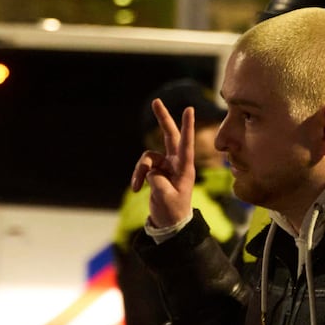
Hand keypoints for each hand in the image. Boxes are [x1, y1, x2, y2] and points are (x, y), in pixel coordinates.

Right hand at [130, 101, 195, 229]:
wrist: (170, 223)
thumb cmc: (173, 211)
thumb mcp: (166, 198)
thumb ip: (157, 181)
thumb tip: (149, 170)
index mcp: (185, 168)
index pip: (187, 143)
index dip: (187, 126)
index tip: (189, 109)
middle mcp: (176, 163)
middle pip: (169, 135)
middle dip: (163, 119)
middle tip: (156, 102)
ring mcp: (165, 165)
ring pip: (148, 157)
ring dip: (139, 169)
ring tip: (136, 186)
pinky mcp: (156, 170)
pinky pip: (142, 166)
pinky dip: (136, 175)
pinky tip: (135, 188)